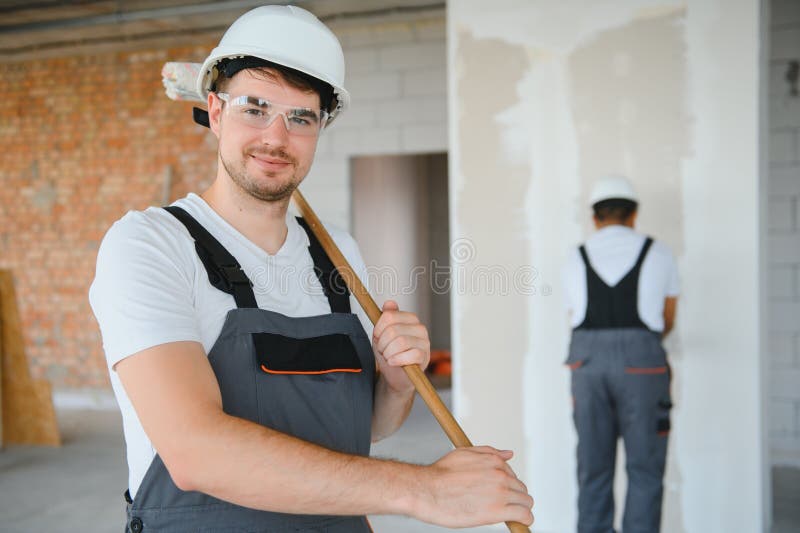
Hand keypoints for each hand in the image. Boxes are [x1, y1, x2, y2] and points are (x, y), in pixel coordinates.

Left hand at [371, 300, 430, 392]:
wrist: (396, 375)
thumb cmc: (390, 353)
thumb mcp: (382, 333)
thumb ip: (386, 318)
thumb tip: (389, 303)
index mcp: (410, 319)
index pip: (389, 316)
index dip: (378, 329)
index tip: (378, 337)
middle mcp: (420, 328)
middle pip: (393, 330)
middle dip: (383, 344)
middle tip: (384, 350)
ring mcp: (424, 342)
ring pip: (400, 342)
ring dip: (388, 353)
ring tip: (389, 357)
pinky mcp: (425, 356)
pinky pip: (410, 354)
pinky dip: (397, 360)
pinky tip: (394, 362)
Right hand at [414, 447, 533, 527]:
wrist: (427, 491)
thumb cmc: (440, 474)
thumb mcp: (464, 453)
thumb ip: (490, 453)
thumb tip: (508, 453)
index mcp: (493, 461)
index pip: (512, 474)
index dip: (506, 485)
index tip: (500, 493)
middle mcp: (500, 475)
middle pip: (521, 488)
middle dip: (515, 497)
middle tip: (505, 506)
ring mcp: (500, 493)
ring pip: (526, 502)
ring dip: (522, 508)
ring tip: (513, 515)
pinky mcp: (498, 511)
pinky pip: (524, 515)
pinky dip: (525, 519)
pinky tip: (520, 522)